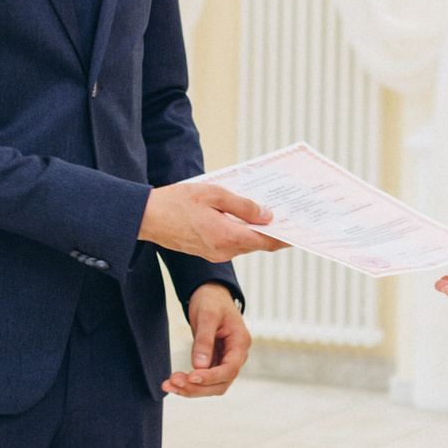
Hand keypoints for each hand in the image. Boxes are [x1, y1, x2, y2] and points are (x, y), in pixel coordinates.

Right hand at [140, 181, 286, 261]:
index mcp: (227, 236)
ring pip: (244, 243)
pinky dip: (242, 232)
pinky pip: (232, 243)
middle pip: (258, 243)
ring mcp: (214, 253)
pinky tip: (244, 217)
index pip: (265, 240)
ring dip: (257, 231)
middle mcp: (223, 250)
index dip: (285, 236)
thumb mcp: (213, 194)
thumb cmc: (176, 202)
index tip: (300, 230)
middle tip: (289, 216)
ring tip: (269, 212)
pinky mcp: (207, 251)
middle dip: (274, 232)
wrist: (146, 218)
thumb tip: (266, 215)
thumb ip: (242, 205)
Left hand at [165, 284, 252, 398]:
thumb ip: (204, 340)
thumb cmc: (211, 301)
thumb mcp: (207, 315)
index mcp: (240, 342)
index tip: (191, 377)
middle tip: (173, 382)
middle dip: (197, 387)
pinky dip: (188, 383)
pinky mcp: (214, 363)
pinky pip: (203, 380)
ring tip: (168, 384)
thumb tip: (199, 366)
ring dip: (190, 389)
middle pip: (221, 383)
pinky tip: (172, 382)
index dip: (211, 377)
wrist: (210, 295)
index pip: (229, 369)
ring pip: (211, 386)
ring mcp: (225, 361)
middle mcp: (236, 356)